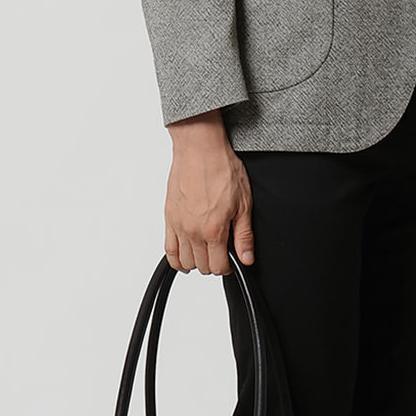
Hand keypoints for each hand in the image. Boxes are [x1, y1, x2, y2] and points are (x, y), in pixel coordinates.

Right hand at [164, 109, 254, 274]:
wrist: (200, 148)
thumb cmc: (221, 168)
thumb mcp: (243, 204)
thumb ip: (244, 235)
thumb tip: (246, 258)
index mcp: (214, 230)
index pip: (219, 266)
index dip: (228, 266)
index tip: (230, 259)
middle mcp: (194, 231)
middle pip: (202, 266)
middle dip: (213, 264)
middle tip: (220, 252)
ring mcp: (179, 226)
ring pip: (185, 262)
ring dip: (196, 261)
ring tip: (205, 251)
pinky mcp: (169, 218)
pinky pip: (168, 249)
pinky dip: (176, 258)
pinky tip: (184, 257)